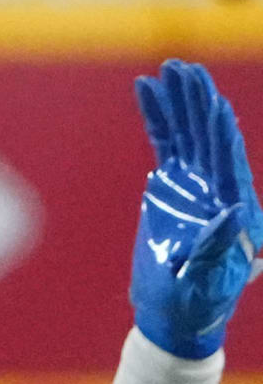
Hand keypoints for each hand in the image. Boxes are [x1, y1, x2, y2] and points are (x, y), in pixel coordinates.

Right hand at [132, 58, 257, 360]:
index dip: (219, 132)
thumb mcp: (207, 282)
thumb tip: (233, 210)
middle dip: (198, 102)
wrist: (175, 314)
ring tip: (167, 69)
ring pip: (189, 133)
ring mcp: (197, 185)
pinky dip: (157, 117)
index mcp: (237, 212)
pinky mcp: (174, 187)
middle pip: (210, 137)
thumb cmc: (196, 304)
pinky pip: (166, 144)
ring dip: (179, 101)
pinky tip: (146, 90)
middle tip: (185, 70)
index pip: (229, 162)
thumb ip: (219, 247)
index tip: (211, 102)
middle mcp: (221, 191)